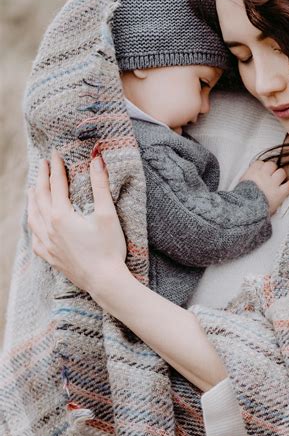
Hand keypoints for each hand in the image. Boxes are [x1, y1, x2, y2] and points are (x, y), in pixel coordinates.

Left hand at [28, 150, 127, 295]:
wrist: (104, 282)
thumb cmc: (109, 248)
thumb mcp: (107, 214)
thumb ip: (100, 185)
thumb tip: (96, 159)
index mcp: (62, 215)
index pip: (56, 184)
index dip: (56, 167)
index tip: (56, 154)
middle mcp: (49, 228)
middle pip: (41, 197)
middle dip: (42, 178)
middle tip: (43, 163)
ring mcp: (48, 244)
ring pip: (33, 217)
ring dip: (32, 200)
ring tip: (32, 189)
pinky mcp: (50, 257)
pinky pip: (34, 238)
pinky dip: (32, 225)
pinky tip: (34, 224)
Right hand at [239, 159, 288, 214]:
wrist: (246, 211)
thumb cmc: (241, 200)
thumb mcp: (240, 185)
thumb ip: (248, 177)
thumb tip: (252, 174)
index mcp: (252, 173)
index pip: (260, 163)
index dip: (262, 167)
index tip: (262, 172)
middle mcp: (263, 176)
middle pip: (271, 165)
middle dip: (272, 170)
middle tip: (271, 177)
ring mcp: (272, 184)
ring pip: (281, 172)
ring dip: (281, 176)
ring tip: (279, 182)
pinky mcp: (279, 193)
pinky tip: (287, 186)